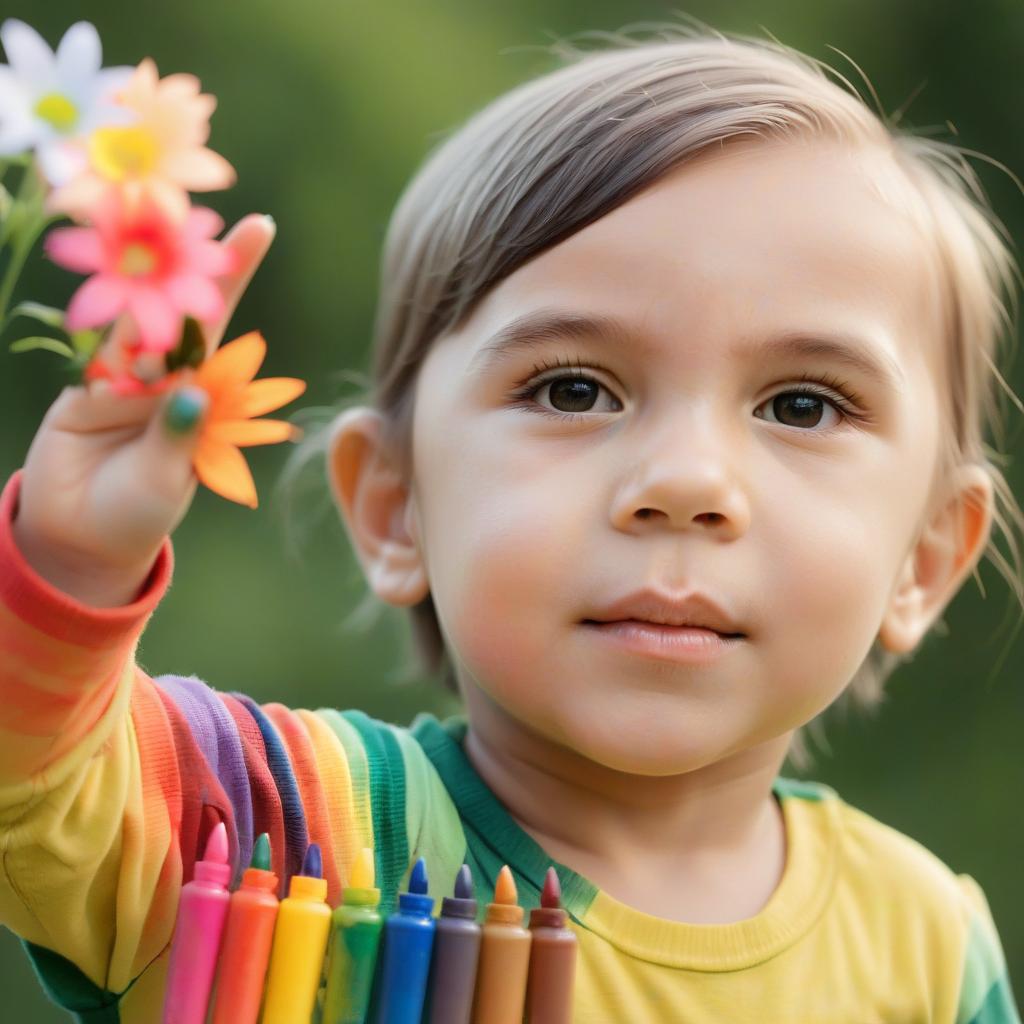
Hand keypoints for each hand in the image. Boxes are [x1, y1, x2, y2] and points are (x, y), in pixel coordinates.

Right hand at [11, 213, 275, 605]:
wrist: (77, 537)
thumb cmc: (137, 511)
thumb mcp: (164, 480)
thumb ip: (174, 436)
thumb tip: (188, 392)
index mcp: (203, 394)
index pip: (223, 327)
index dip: (233, 275)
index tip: (260, 224)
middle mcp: (167, 375)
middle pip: (180, 303)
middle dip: (195, 254)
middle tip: (208, 200)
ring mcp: (123, 376)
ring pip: (133, 316)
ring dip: (143, 274)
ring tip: (153, 220)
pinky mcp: (81, 385)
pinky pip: (92, 347)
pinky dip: (98, 314)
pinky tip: (108, 279)